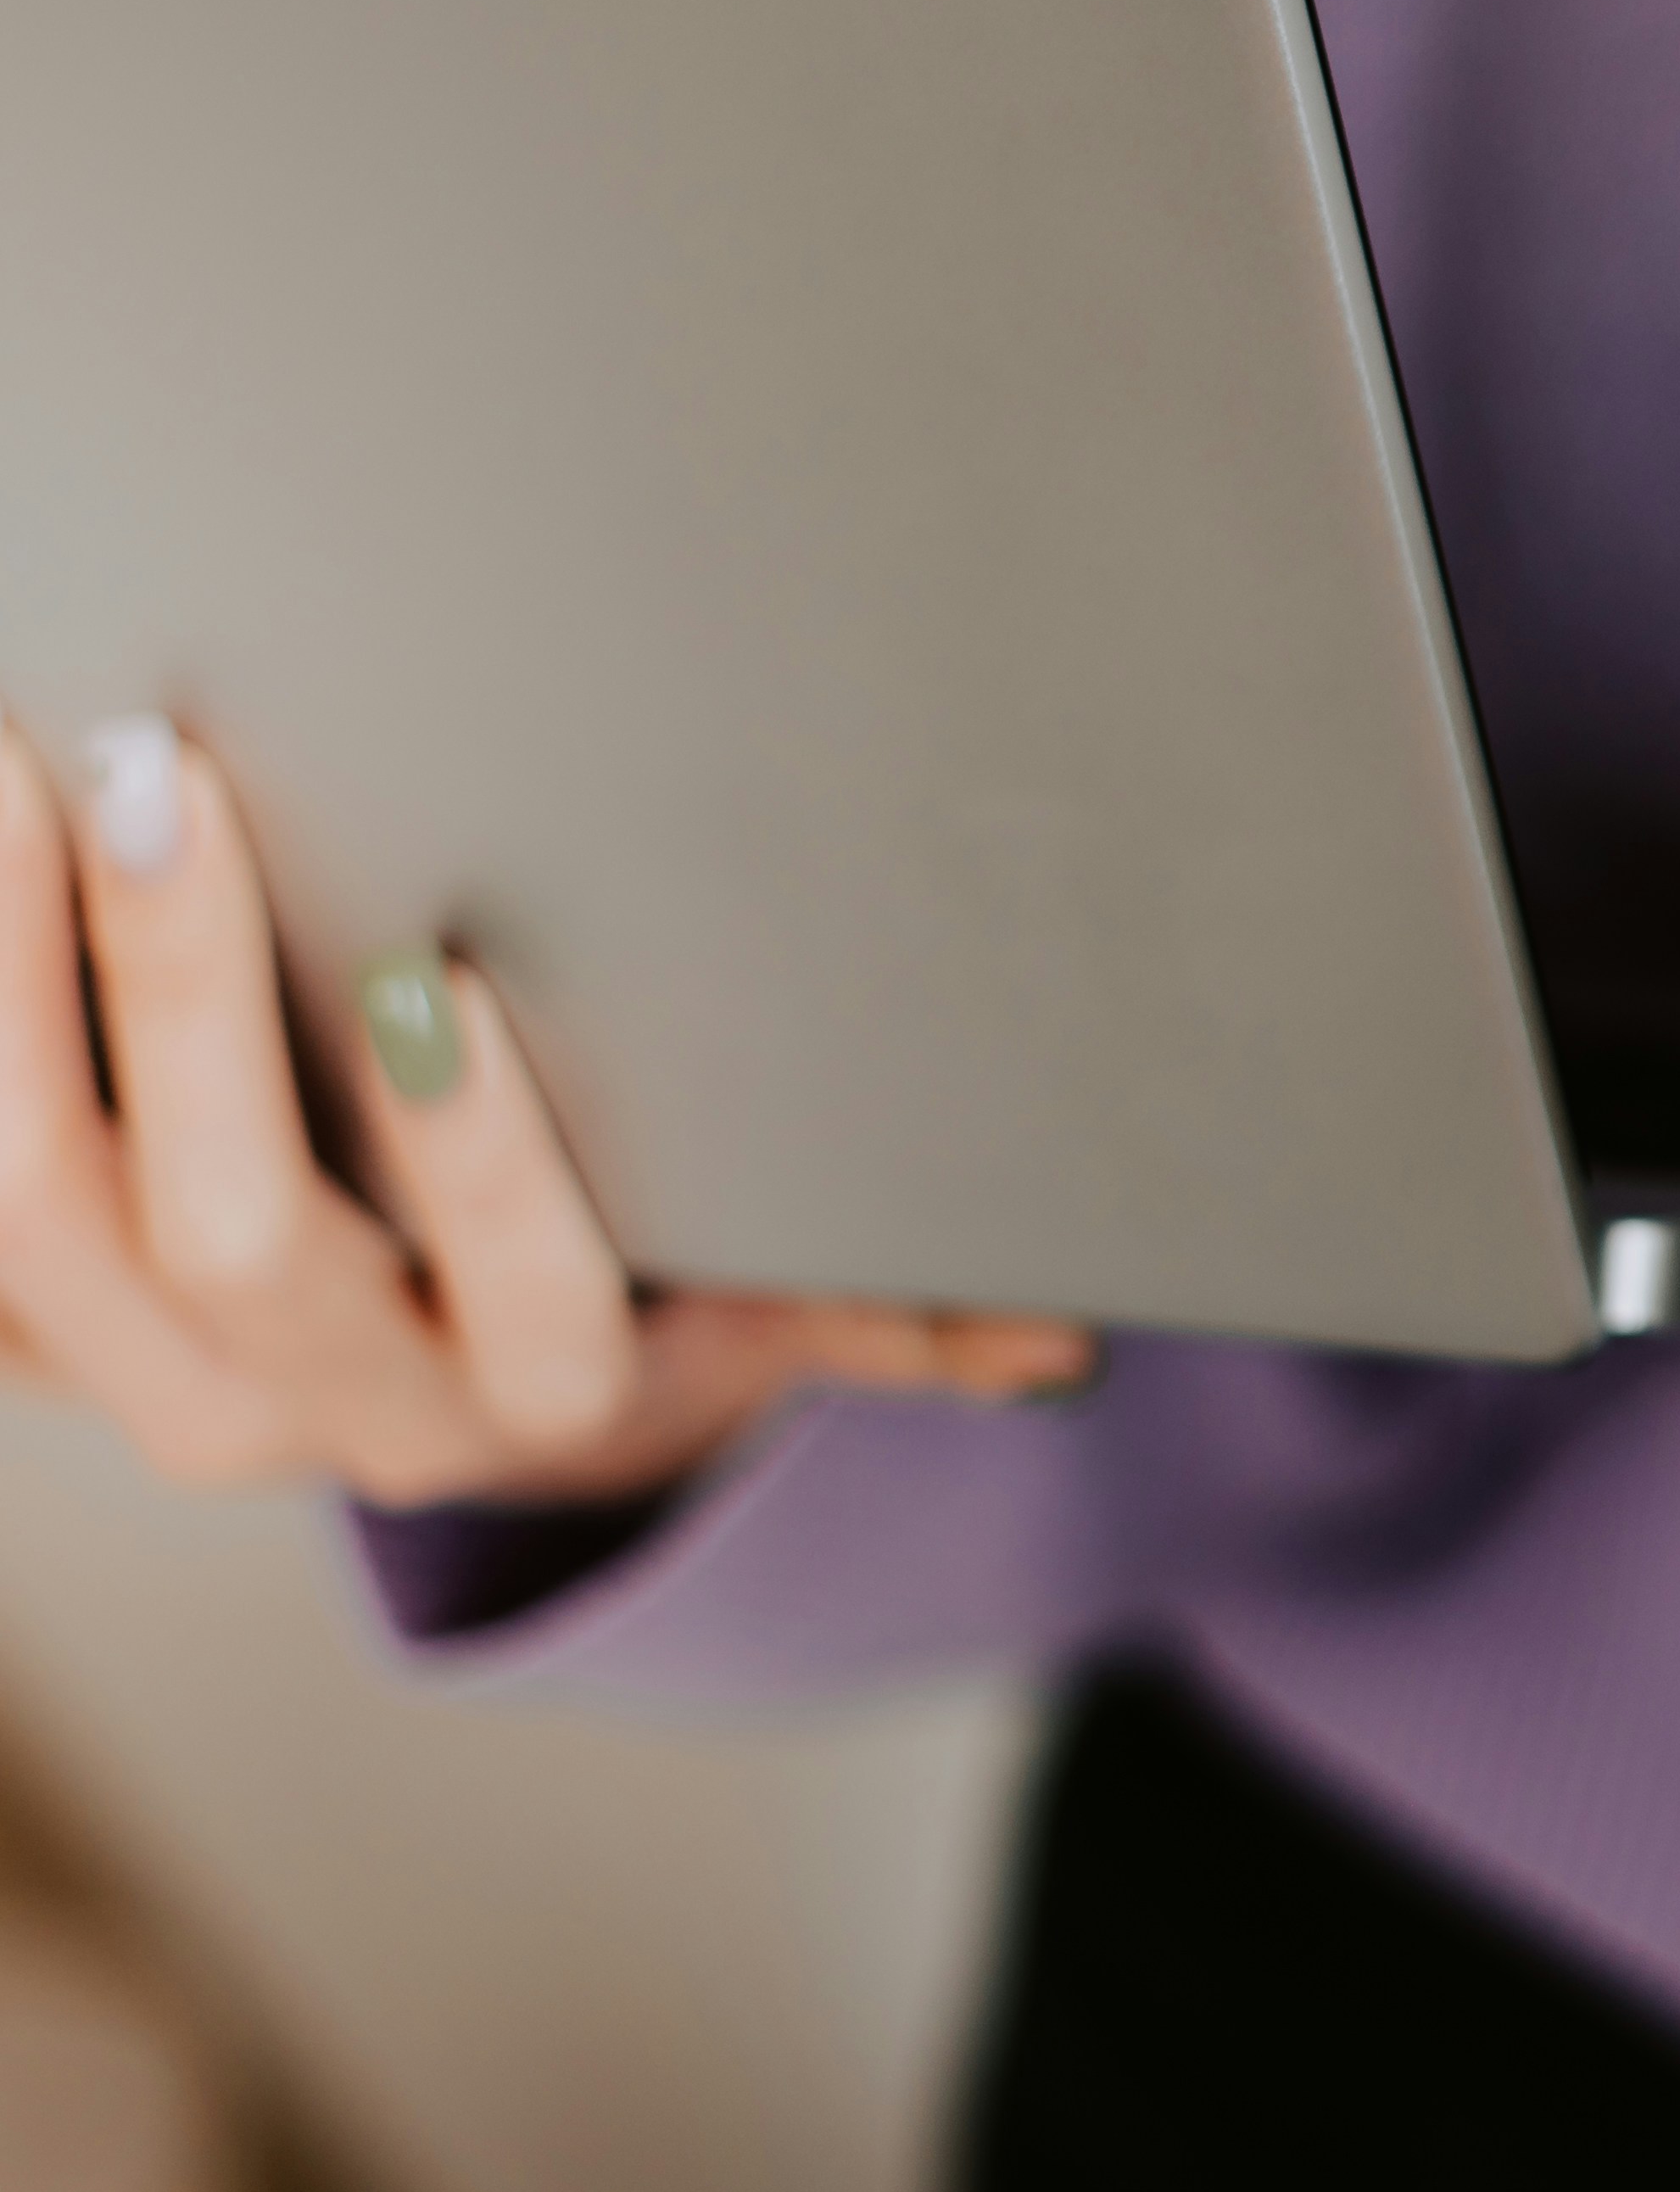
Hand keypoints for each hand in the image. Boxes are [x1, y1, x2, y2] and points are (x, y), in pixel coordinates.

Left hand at [0, 719, 1090, 1508]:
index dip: (474, 1151)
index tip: (434, 970)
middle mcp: (342, 1417)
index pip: (516, 1286)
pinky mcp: (42, 1342)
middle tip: (164, 774)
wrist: (490, 1416)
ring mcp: (166, 1390)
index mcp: (546, 1389)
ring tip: (17, 776)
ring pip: (32, 1225)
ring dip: (8, 990)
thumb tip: (1063, 1334)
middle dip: (186, 996)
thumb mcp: (785, 1298)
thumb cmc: (651, 1283)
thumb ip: (905, 1306)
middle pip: (235, 1238)